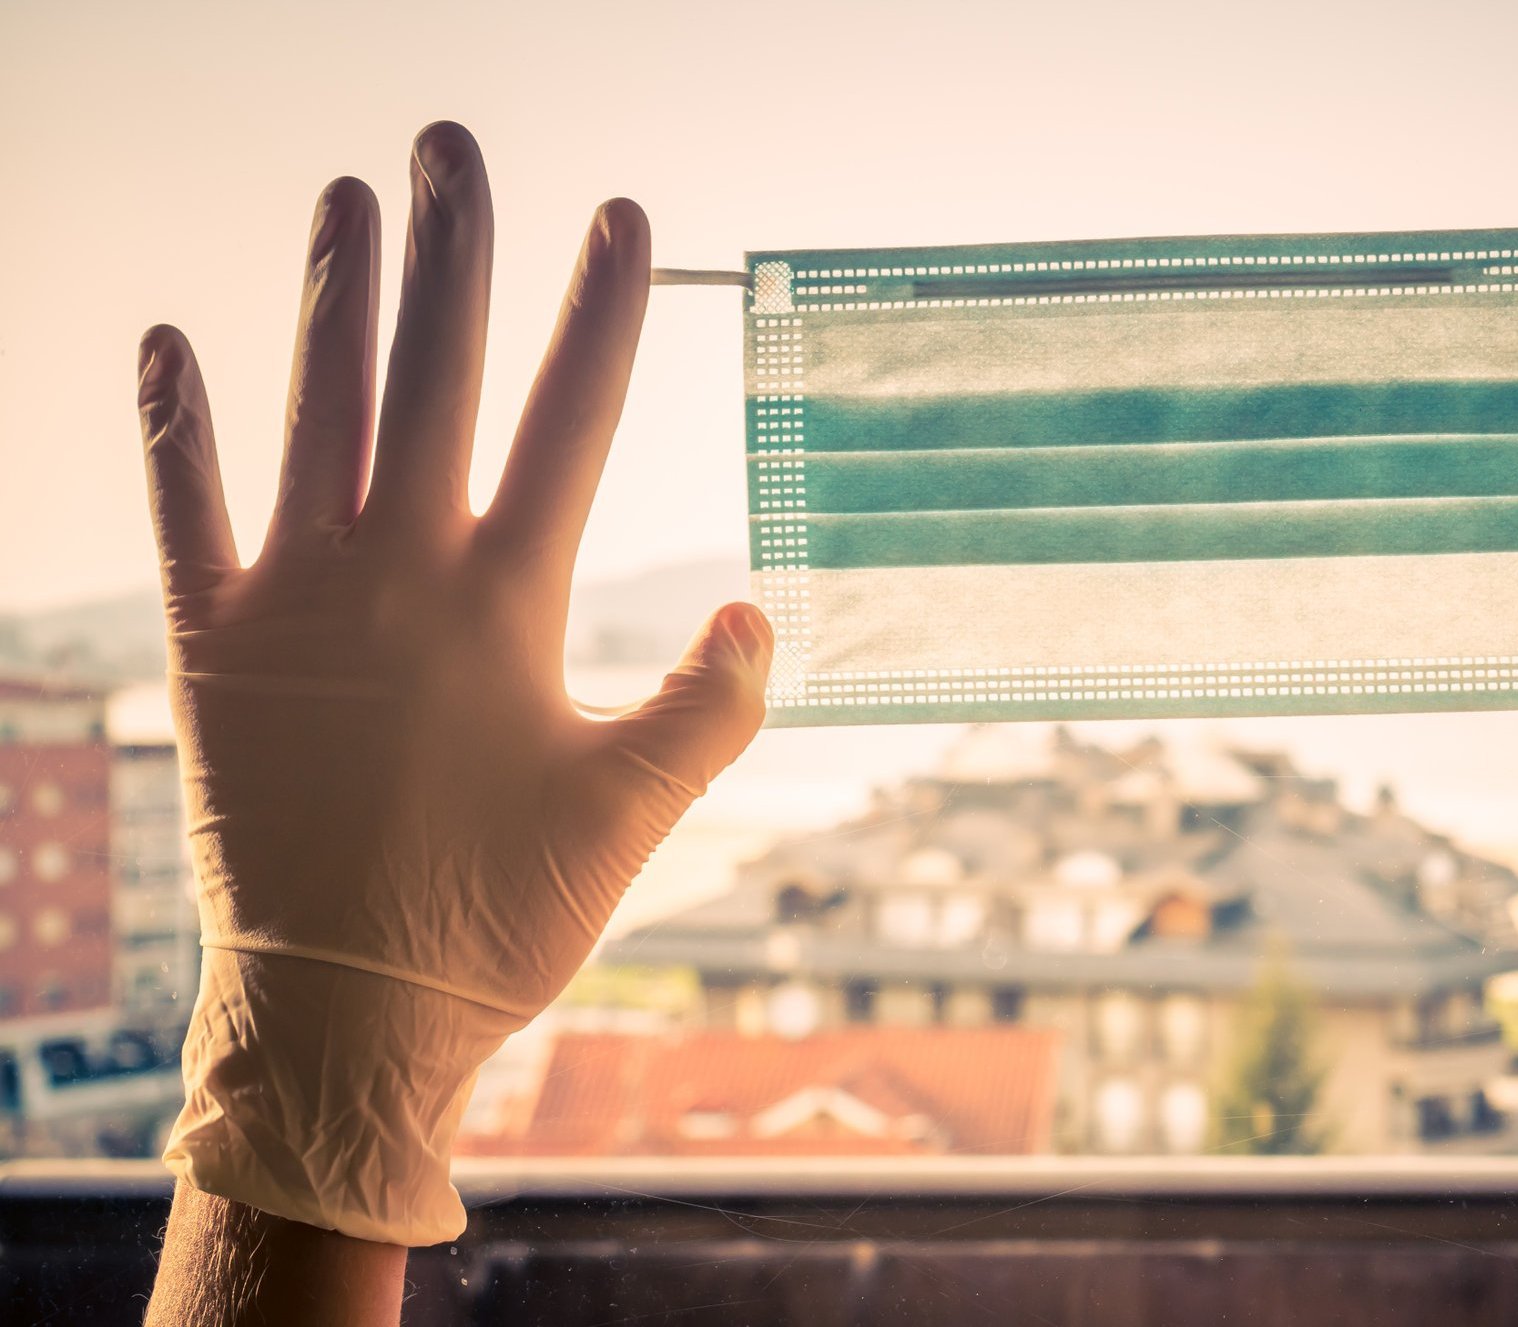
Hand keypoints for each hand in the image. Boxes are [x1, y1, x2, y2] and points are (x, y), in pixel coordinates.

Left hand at [139, 122, 770, 1245]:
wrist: (344, 1013)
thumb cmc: (500, 916)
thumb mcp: (632, 812)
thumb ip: (707, 705)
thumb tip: (758, 609)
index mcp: (509, 603)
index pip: (569, 420)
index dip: (602, 311)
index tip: (623, 215)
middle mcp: (398, 574)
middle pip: (432, 376)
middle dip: (456, 252)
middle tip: (458, 144)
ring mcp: (293, 601)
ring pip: (315, 411)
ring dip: (336, 295)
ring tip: (352, 194)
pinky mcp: (208, 648)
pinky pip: (182, 511)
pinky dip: (172, 425)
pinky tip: (166, 338)